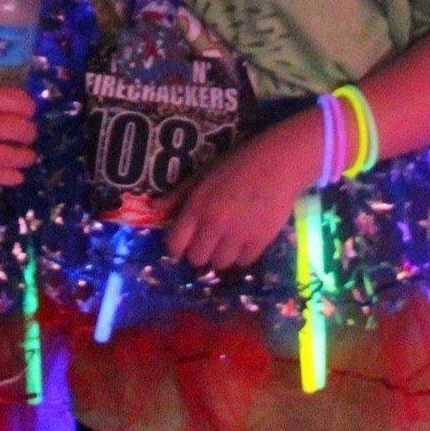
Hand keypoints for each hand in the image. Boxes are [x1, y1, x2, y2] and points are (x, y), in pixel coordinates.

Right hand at [0, 77, 36, 185]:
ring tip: (27, 156)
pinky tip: (17, 177)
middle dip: (28, 130)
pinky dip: (9, 176)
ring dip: (24, 155)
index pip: (16, 100)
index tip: (27, 107)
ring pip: (11, 155)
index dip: (27, 104)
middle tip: (28, 131)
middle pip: (19, 129)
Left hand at [163, 116, 316, 269]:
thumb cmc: (234, 167)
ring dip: (220, 256)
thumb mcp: (201, 177)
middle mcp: (214, 225)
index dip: (176, 248)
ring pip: (220, 265)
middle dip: (198, 252)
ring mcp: (237, 236)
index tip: (182, 245)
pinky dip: (241, 256)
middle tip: (206, 242)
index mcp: (196, 207)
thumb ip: (178, 196)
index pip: (175, 244)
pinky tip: (243, 241)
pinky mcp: (260, 242)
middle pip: (197, 259)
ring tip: (226, 241)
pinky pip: (243, 263)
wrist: (275, 166)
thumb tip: (154, 209)